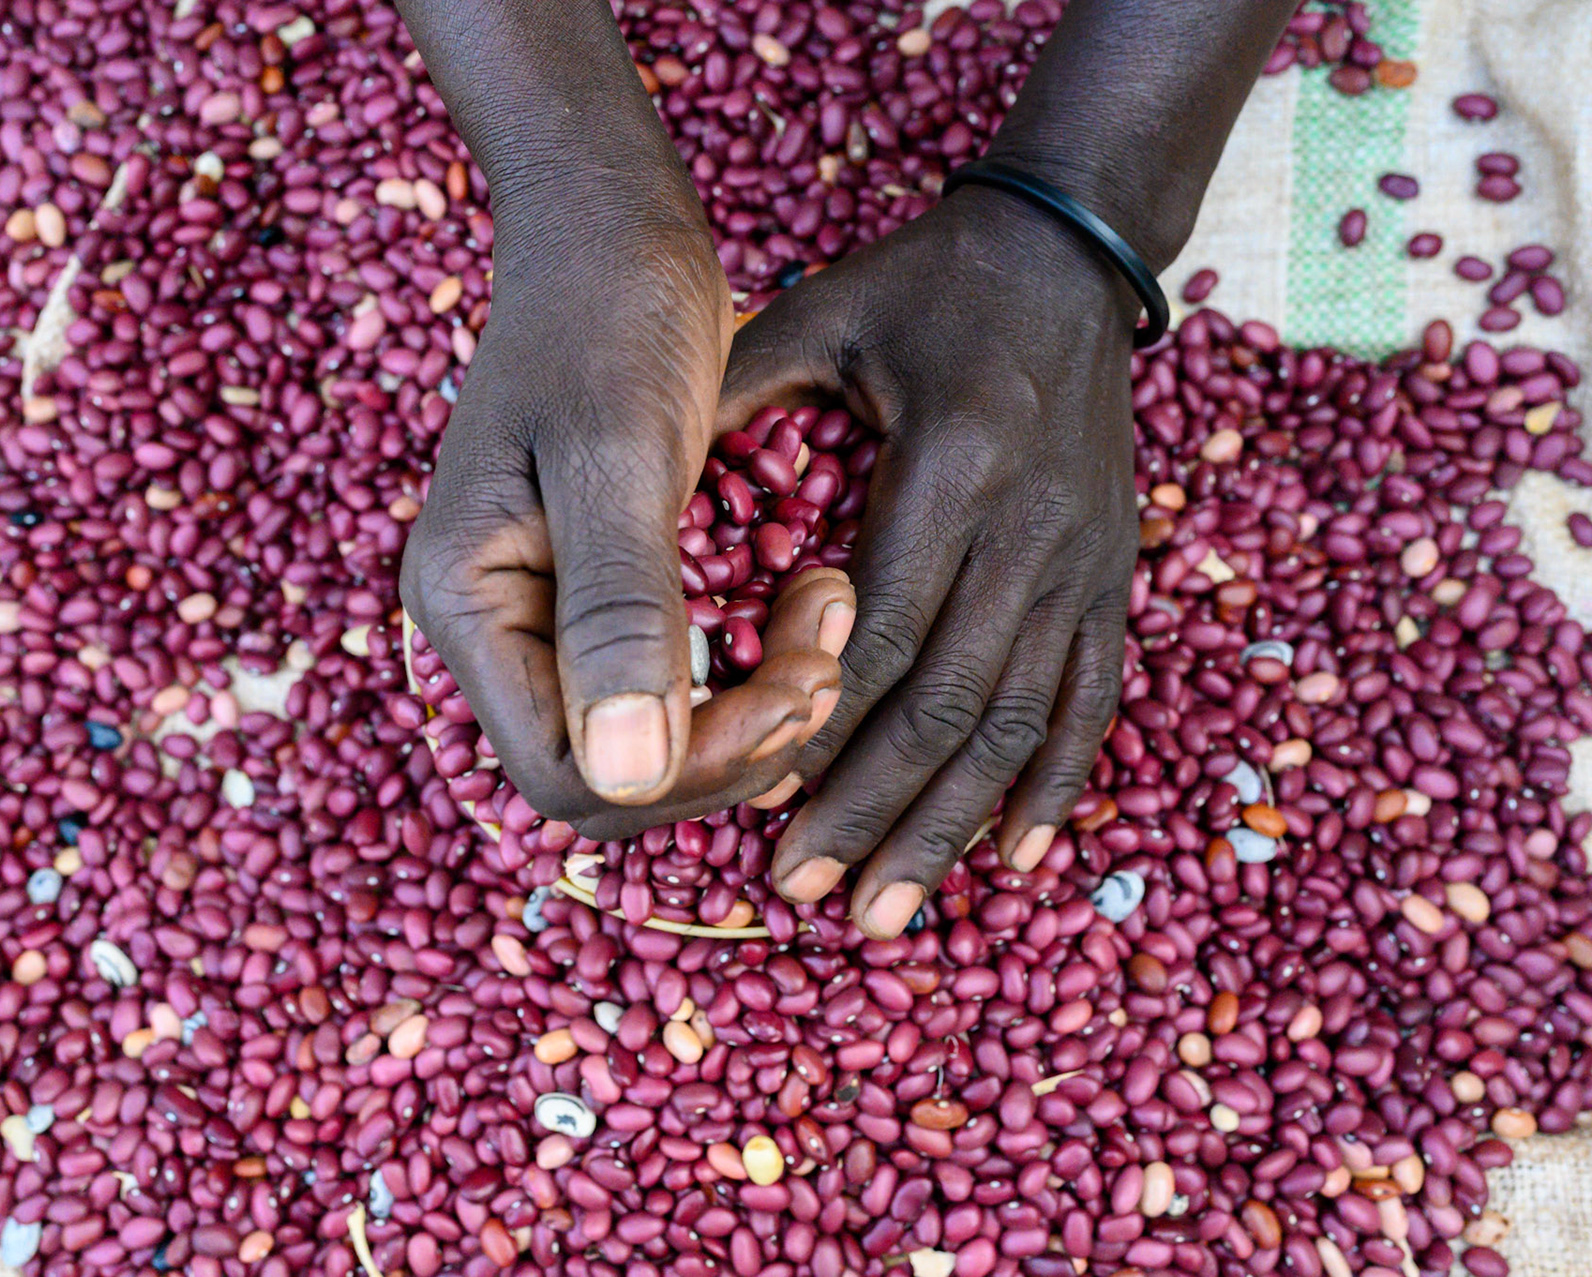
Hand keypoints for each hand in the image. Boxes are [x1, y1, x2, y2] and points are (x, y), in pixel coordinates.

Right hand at [399, 207, 853, 825]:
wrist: (609, 219)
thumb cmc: (607, 310)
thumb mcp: (618, 452)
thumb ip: (617, 612)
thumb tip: (624, 776)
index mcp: (468, 602)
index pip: (567, 773)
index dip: (688, 770)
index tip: (795, 691)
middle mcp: (496, 624)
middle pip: (615, 771)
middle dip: (733, 741)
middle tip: (831, 653)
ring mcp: (547, 610)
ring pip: (656, 734)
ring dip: (755, 702)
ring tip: (830, 609)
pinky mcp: (604, 588)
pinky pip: (678, 672)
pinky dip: (750, 658)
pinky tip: (809, 598)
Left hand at [720, 187, 1140, 938]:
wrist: (1067, 252)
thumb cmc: (923, 285)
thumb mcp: (822, 315)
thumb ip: (738, 398)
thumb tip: (644, 493)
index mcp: (952, 468)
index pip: (881, 633)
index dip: (818, 729)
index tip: (758, 804)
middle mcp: (1030, 529)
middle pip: (946, 701)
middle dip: (872, 808)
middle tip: (804, 890)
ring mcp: (1083, 559)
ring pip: (1018, 720)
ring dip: (951, 825)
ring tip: (888, 909)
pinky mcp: (1110, 571)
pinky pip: (1091, 694)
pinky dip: (1056, 782)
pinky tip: (1017, 855)